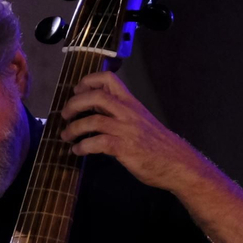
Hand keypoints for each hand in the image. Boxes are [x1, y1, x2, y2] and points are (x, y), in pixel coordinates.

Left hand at [59, 71, 206, 190]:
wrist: (177, 163)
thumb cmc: (157, 144)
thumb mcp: (140, 121)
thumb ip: (119, 113)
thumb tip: (93, 111)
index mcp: (131, 103)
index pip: (109, 79)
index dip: (88, 80)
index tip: (77, 90)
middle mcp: (128, 112)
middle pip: (96, 96)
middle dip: (74, 103)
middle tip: (65, 115)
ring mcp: (126, 130)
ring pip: (93, 120)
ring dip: (73, 128)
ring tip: (66, 136)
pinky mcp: (124, 148)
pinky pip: (97, 143)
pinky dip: (82, 146)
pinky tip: (78, 151)